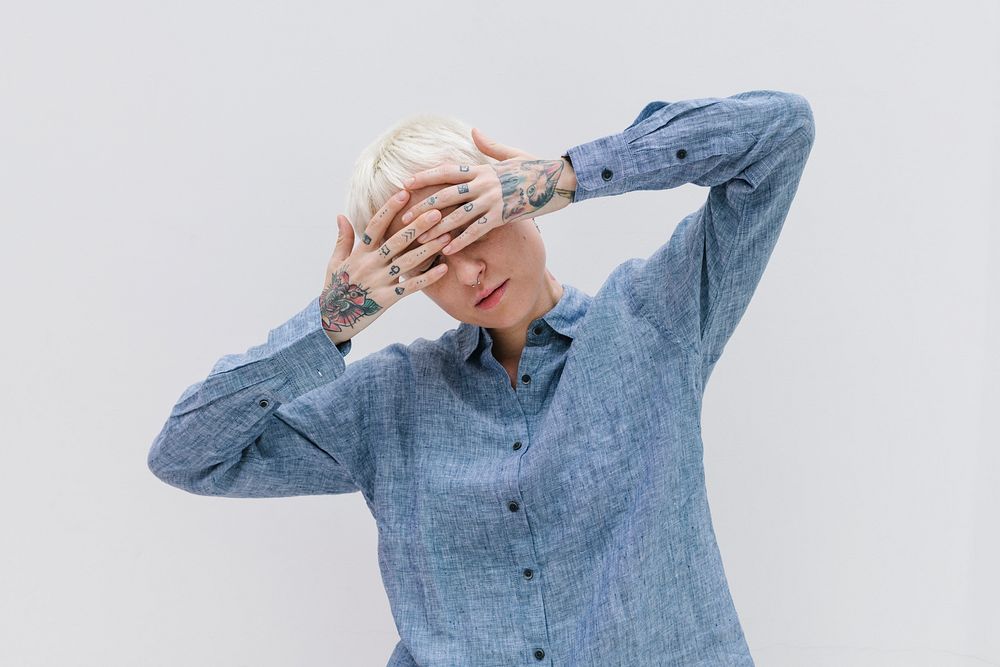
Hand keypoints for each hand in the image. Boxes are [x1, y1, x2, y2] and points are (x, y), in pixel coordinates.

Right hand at [319, 190, 451, 343]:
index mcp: (359, 253)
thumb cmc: (335, 288)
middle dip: (418, 225)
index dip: (389, 209)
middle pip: (397, 241)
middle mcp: (370, 264)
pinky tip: (443, 267)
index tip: (404, 193)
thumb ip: (343, 239)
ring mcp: (379, 282)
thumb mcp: (335, 262)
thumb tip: (341, 215)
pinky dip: (428, 277)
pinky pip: (411, 286)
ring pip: (408, 262)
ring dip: (429, 249)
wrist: (332, 319)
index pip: (375, 225)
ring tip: (446, 236)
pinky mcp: (387, 299)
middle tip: (436, 212)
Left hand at [398, 129, 575, 256]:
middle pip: (446, 195)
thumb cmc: (536, 167)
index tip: (407, 183)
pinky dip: (462, 240)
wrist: (560, 179)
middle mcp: (484, 183)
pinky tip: (448, 250)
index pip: (447, 172)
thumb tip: (474, 132)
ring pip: (458, 216)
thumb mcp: (511, 154)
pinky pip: (477, 230)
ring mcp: (493, 200)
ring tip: (420, 238)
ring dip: (437, 228)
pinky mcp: (503, 215)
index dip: (426, 177)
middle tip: (404, 218)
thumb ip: (489, 146)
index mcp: (482, 168)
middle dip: (423, 207)